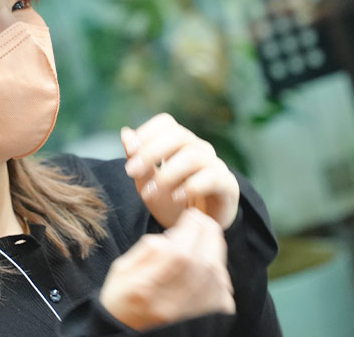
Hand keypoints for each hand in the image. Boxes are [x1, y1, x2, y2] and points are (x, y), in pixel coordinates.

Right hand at [99, 208, 235, 329]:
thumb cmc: (121, 297)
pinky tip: (209, 265)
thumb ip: (147, 249)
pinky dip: (220, 272)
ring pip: (216, 274)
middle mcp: (171, 303)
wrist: (126, 331)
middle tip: (202, 221)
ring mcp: (189, 314)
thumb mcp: (122, 268)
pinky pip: (223, 290)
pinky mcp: (203, 320)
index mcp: (146, 287)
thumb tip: (172, 236)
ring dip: (215, 250)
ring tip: (207, 238)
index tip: (190, 215)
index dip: (190, 229)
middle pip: (204, 262)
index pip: (179, 254)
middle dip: (207, 233)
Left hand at [121, 113, 239, 229]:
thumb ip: (138, 159)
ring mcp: (215, 165)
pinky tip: (176, 197)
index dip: (147, 132)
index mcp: (180, 143)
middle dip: (151, 152)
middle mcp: (199, 149)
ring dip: (166, 175)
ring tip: (148, 193)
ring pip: (192, 157)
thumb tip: (126, 133)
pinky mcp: (227, 185)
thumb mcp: (147, 182)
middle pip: (179, 136)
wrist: (196, 230)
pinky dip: (190, 186)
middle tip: (131, 171)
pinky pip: (212, 178)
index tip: (131, 151)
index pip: (166, 123)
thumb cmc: (171, 201)